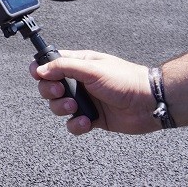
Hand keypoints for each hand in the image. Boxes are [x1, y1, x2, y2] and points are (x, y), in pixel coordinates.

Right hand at [30, 50, 158, 134]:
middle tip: (60, 92)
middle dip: (50, 91)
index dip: (40, 69)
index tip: (38, 75)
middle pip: (49, 86)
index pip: (50, 63)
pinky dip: (75, 125)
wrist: (149, 103)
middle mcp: (79, 81)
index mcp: (78, 63)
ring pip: (58, 106)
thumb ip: (64, 67)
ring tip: (75, 108)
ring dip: (61, 108)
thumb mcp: (92, 68)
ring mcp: (85, 100)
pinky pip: (73, 124)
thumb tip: (40, 70)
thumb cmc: (125, 79)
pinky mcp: (91, 118)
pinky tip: (85, 122)